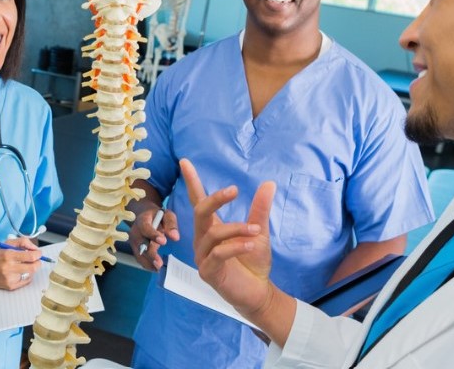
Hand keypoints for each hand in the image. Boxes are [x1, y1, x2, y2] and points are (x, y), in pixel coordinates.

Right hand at [0, 236, 42, 290]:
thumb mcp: (6, 243)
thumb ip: (22, 242)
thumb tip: (35, 248)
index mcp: (8, 255)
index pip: (31, 256)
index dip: (38, 254)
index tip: (38, 253)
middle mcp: (9, 267)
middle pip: (33, 267)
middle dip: (38, 262)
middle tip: (36, 260)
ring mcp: (10, 278)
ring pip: (31, 274)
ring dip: (31, 269)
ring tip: (23, 265)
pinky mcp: (10, 286)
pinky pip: (26, 281)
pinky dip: (26, 276)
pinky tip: (19, 272)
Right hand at [128, 203, 179, 271]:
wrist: (145, 217)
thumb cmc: (158, 216)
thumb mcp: (167, 215)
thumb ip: (171, 224)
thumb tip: (175, 237)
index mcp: (142, 221)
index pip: (145, 228)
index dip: (153, 235)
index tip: (163, 241)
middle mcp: (135, 232)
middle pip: (141, 244)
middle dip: (150, 254)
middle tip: (159, 263)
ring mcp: (134, 242)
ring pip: (139, 254)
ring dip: (148, 262)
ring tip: (158, 269)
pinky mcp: (136, 249)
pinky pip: (139, 259)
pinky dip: (147, 265)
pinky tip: (155, 269)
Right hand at [183, 158, 276, 319]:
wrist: (258, 292)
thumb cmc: (253, 263)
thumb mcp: (259, 232)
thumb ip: (260, 209)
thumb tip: (268, 183)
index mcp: (211, 229)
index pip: (199, 201)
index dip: (192, 182)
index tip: (185, 161)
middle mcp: (203, 240)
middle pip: (200, 212)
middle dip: (216, 199)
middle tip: (234, 189)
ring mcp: (203, 256)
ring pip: (212, 234)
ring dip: (236, 228)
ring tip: (256, 229)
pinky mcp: (208, 272)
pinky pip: (218, 254)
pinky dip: (235, 246)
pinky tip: (251, 244)